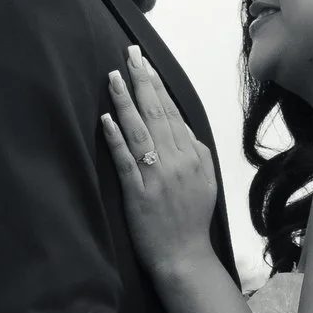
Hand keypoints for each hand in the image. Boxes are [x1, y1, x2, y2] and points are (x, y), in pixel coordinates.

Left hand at [99, 49, 220, 274]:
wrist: (185, 257)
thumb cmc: (191, 219)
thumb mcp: (205, 180)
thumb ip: (194, 150)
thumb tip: (178, 124)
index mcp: (195, 155)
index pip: (172, 112)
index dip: (156, 85)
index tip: (144, 63)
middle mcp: (178, 161)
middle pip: (157, 114)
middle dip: (142, 81)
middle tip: (129, 55)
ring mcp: (158, 176)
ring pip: (140, 131)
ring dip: (126, 102)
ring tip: (114, 78)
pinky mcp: (139, 194)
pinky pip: (127, 161)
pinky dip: (117, 139)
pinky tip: (107, 119)